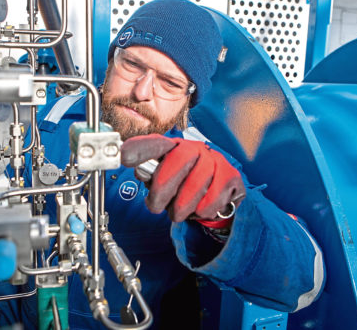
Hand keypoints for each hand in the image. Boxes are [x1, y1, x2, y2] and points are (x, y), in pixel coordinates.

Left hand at [121, 134, 245, 227]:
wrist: (219, 192)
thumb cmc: (185, 185)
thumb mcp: (163, 179)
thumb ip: (149, 174)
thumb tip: (140, 171)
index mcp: (173, 147)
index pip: (156, 144)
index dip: (140, 149)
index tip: (124, 156)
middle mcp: (195, 148)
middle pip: (177, 163)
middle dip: (162, 191)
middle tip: (156, 207)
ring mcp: (216, 160)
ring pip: (195, 187)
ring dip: (182, 208)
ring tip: (180, 211)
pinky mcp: (232, 176)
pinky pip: (212, 201)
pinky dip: (202, 212)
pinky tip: (200, 208)